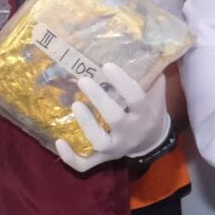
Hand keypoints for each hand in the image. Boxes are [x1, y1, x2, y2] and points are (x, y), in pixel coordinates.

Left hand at [54, 64, 170, 170]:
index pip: (135, 97)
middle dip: (99, 99)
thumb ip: (152, 76)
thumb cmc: (150, 111)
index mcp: (144, 114)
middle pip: (115, 118)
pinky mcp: (103, 158)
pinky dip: (71, 157)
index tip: (107, 66)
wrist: (151, 141)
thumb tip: (146, 49)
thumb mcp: (156, 95)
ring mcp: (116, 147)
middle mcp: (130, 132)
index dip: (122, 82)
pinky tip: (58, 142)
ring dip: (86, 125)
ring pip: (99, 142)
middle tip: (83, 80)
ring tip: (75, 105)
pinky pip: (86, 164)